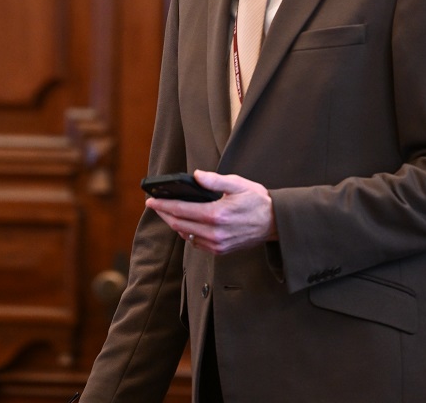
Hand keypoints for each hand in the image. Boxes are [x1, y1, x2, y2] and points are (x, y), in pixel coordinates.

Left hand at [144, 170, 276, 254]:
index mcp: (217, 214)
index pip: (181, 210)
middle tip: (154, 204)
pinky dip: (187, 233)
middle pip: (179, 224)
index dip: (163, 205)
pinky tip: (185, 224)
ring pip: (186, 235)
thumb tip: (195, 175)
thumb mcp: (238, 184)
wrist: (275, 223)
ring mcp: (217, 244)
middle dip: (164, 213)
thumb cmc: (257, 201)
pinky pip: (196, 243)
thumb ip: (214, 181)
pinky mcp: (220, 250)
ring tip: (168, 212)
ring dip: (174, 224)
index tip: (150, 200)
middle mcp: (215, 232)